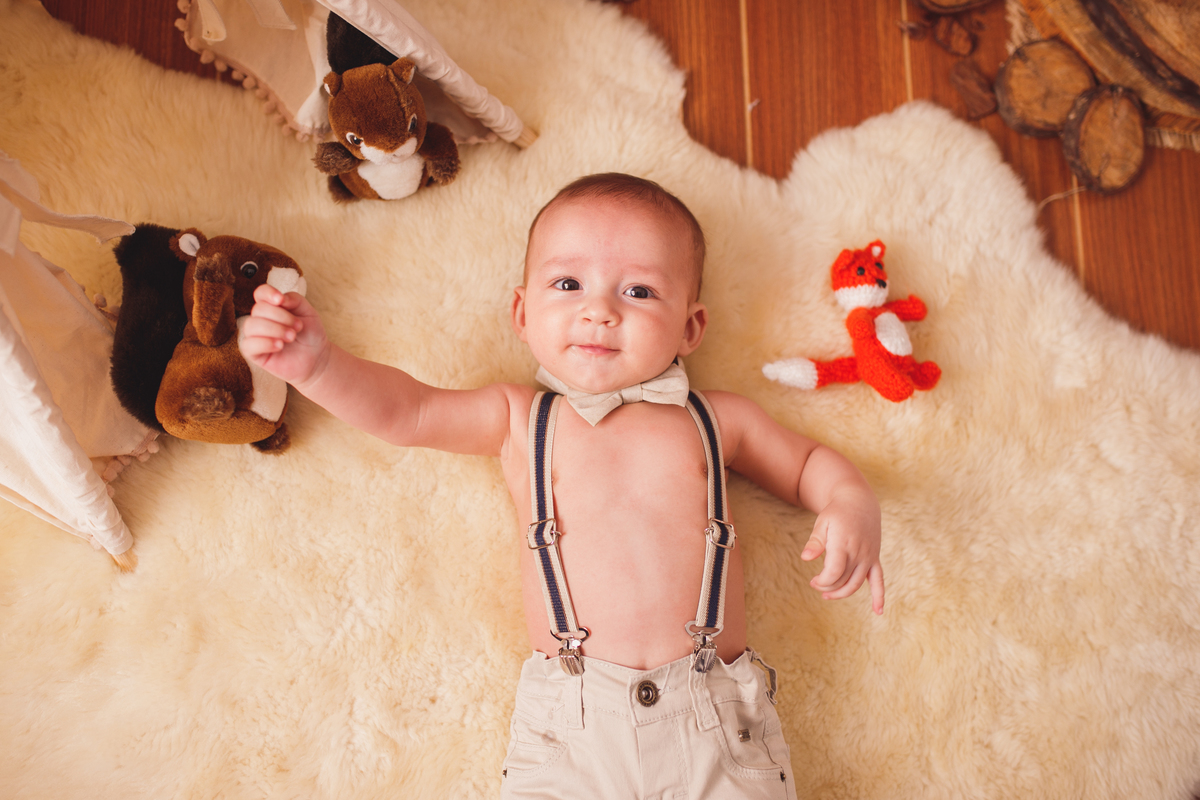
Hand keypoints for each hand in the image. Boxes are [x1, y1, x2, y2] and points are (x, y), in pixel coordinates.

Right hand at [239, 283, 330, 387]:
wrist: (317, 358)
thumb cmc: (311, 334)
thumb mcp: (308, 312)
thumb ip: (295, 300)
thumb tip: (280, 298)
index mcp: (272, 307)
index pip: (260, 294)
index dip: (267, 293)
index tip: (280, 299)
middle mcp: (261, 319)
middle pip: (258, 309)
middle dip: (281, 317)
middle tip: (298, 327)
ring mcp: (255, 336)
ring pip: (251, 326)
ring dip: (274, 329)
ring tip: (291, 337)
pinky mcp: (254, 354)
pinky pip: (248, 345)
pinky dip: (264, 343)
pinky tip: (279, 346)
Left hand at [801, 489, 884, 613]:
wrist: (858, 502)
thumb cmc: (836, 513)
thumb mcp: (822, 522)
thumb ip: (815, 542)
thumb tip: (805, 558)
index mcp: (843, 544)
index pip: (834, 573)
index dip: (823, 582)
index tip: (813, 581)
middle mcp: (858, 553)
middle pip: (843, 580)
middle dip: (827, 587)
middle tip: (814, 583)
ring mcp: (868, 557)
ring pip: (856, 584)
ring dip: (842, 593)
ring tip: (827, 595)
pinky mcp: (874, 559)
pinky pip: (879, 580)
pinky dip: (879, 596)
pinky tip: (878, 612)